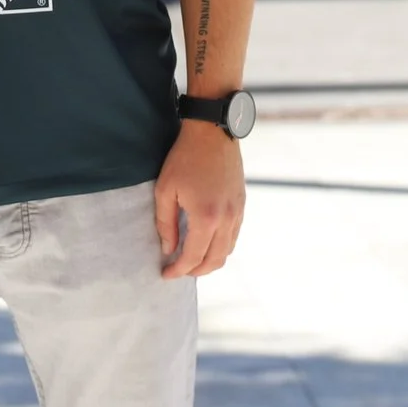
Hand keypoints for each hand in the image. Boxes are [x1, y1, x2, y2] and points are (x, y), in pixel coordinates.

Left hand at [155, 121, 244, 278]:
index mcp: (206, 218)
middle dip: (195, 271)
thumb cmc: (184, 158)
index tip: (165, 274)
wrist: (212, 132)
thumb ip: (166, 224)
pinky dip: (221, 246)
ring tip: (191, 260)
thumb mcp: (165, 191)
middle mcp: (227, 219)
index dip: (178, 270)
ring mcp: (238, 212)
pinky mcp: (242, 203)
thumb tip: (169, 250)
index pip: (193, 257)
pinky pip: (234, 235)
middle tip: (178, 270)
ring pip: (228, 250)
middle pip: (214, 260)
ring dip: (210, 261)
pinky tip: (207, 242)